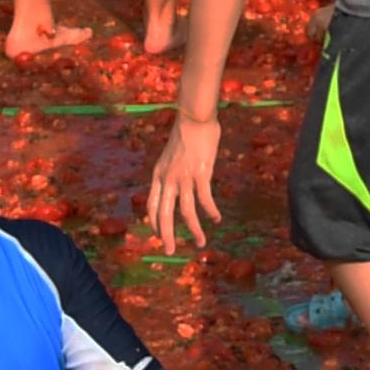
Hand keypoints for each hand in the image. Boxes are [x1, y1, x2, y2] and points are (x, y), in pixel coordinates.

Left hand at [147, 114, 227, 246]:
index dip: (154, 222)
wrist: (194, 118)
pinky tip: (216, 218)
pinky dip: (211, 211)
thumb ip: (171, 171)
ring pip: (187, 211)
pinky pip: (205, 199)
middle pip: (165, 214)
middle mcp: (169, 179)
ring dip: (194, 229)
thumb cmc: (186, 132)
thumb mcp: (170, 155)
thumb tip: (178, 183)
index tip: (158, 235)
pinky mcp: (202, 174)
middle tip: (170, 251)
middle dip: (167, 235)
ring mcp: (185, 177)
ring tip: (201, 242)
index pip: (152, 205)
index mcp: (159, 174)